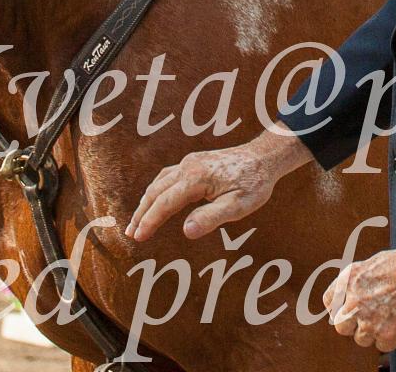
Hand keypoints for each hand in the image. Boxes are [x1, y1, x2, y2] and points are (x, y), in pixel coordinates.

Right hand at [126, 127, 304, 243]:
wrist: (264, 157)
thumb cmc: (254, 183)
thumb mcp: (238, 206)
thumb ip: (211, 218)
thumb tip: (186, 232)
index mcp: (195, 178)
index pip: (164, 203)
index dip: (150, 222)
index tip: (138, 238)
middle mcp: (187, 166)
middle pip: (156, 192)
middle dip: (141, 214)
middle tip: (130, 234)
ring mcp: (189, 162)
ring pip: (159, 183)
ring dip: (146, 202)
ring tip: (137, 221)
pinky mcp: (194, 161)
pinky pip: (167, 176)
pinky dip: (156, 191)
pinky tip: (155, 199)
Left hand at [323, 247, 395, 352]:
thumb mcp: (375, 262)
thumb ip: (359, 280)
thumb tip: (352, 295)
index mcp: (349, 280)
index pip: (329, 301)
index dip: (337, 307)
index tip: (344, 309)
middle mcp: (354, 303)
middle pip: (340, 326)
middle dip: (352, 324)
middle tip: (366, 318)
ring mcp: (369, 322)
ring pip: (361, 338)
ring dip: (371, 332)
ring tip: (388, 318)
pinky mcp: (386, 337)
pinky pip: (381, 344)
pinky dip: (389, 337)